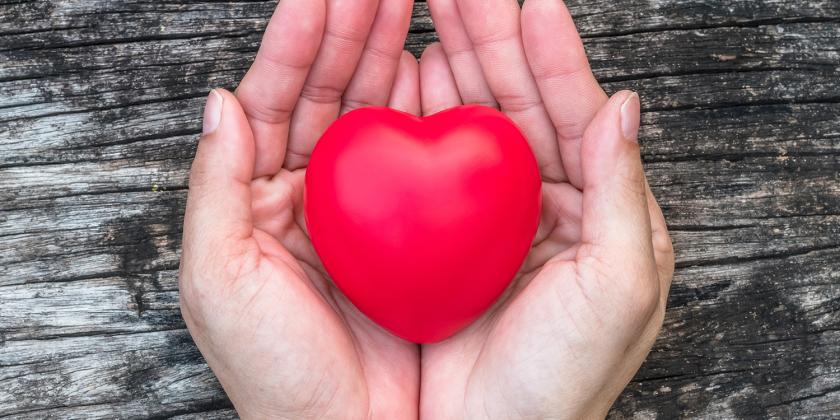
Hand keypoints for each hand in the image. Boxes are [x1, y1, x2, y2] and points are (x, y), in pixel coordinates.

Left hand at [178, 1, 419, 417]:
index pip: (271, 99)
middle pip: (324, 93)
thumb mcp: (218, 281)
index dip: (295, 41)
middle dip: (347, 30)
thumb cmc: (276, 374)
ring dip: (383, 54)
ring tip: (404, 2)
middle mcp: (306, 195)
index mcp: (255, 199)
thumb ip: (214, 188)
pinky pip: (415, 156)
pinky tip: (433, 69)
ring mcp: (362, 208)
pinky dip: (422, 110)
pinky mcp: (409, 229)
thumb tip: (219, 101)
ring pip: (369, 113)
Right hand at [417, 0, 674, 417]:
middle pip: (518, 105)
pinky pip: (429, 165)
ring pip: (472, 125)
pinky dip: (419, 119)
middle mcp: (543, 206)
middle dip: (494, 40)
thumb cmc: (566, 380)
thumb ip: (624, 192)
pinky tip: (407, 80)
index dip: (554, 56)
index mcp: (596, 210)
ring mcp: (487, 219)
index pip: (576, 114)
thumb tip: (625, 104)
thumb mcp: (619, 287)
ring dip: (456, 66)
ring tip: (435, 11)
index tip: (531, 2)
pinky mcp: (441, 238)